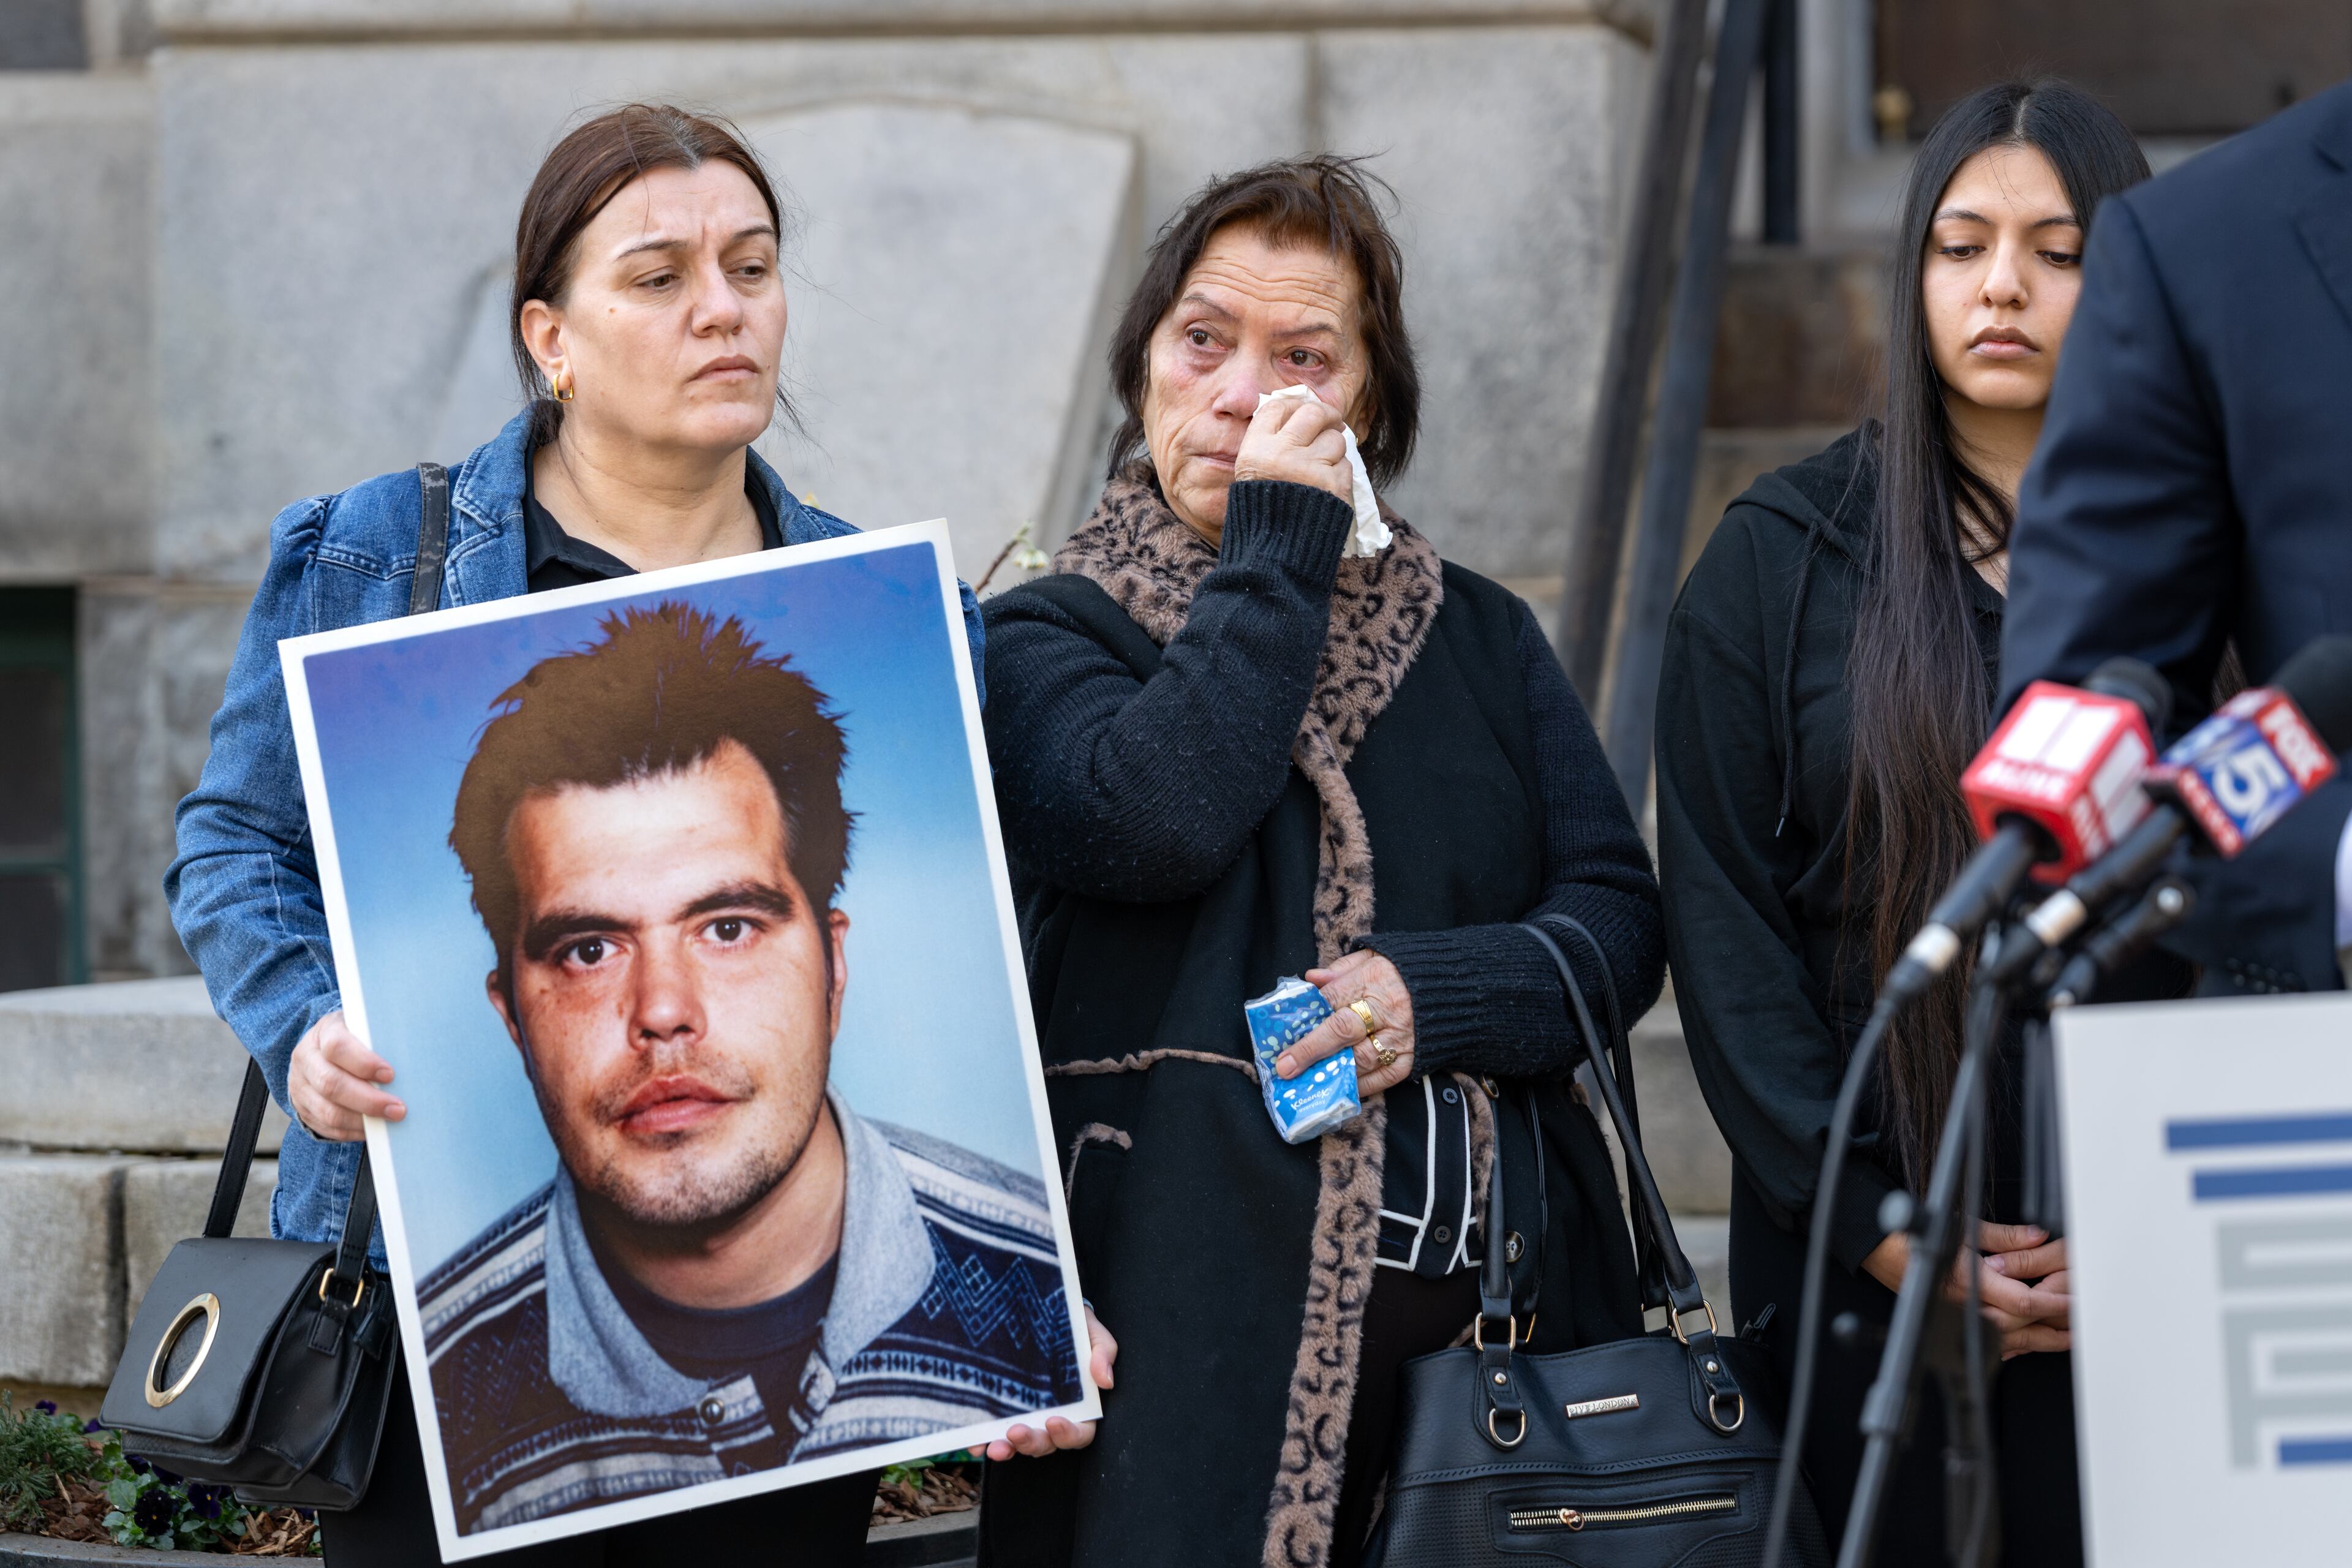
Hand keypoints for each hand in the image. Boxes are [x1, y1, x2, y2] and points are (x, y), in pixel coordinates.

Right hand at [287, 1009, 404, 1141]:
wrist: (321, 1051)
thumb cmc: (355, 1039)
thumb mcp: (364, 1029)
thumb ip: (380, 1039)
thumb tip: (414, 1058)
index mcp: (323, 1032)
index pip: (337, 1046)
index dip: (364, 1063)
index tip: (390, 1075)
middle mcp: (306, 1059)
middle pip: (331, 1084)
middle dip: (368, 1100)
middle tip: (398, 1108)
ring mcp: (299, 1087)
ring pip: (327, 1111)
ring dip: (362, 1120)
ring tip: (389, 1119)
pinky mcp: (303, 1109)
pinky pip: (327, 1127)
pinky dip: (352, 1131)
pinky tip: (373, 1128)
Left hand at [974, 1306, 1116, 1460]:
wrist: (1041, 1310)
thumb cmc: (1074, 1328)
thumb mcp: (1093, 1335)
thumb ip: (1103, 1353)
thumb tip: (1105, 1381)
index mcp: (1079, 1407)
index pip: (1079, 1433)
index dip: (1068, 1434)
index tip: (1053, 1422)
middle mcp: (1051, 1417)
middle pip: (1046, 1444)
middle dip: (1032, 1443)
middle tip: (1016, 1432)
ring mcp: (1024, 1416)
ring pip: (1018, 1444)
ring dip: (1008, 1449)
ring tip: (995, 1446)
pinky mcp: (1000, 1410)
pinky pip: (991, 1432)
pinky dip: (983, 1442)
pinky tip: (974, 1443)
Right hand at [1232, 390, 1351, 504]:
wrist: (1274, 554)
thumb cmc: (1262, 513)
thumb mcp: (1251, 473)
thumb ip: (1270, 443)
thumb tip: (1299, 414)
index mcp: (1255, 450)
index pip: (1277, 407)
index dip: (1294, 405)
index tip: (1302, 410)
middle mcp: (1281, 455)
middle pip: (1313, 413)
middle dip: (1326, 414)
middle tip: (1331, 420)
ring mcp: (1309, 469)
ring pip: (1336, 439)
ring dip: (1334, 449)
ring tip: (1322, 466)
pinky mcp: (1333, 486)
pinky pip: (1346, 465)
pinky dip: (1340, 474)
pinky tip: (1326, 489)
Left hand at [1280, 950, 1415, 1097]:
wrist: (1459, 987)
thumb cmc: (1407, 972)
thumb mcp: (1375, 958)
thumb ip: (1342, 969)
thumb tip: (1311, 979)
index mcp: (1374, 979)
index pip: (1332, 998)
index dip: (1306, 1016)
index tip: (1283, 1033)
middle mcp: (1387, 1009)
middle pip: (1342, 1030)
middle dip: (1310, 1050)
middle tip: (1285, 1067)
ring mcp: (1401, 1037)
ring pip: (1360, 1059)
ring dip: (1331, 1072)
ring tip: (1307, 1082)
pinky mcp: (1413, 1059)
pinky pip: (1382, 1078)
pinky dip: (1359, 1086)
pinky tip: (1339, 1088)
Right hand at [1859, 1224, 2070, 1358]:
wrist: (1880, 1252)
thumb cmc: (1913, 1239)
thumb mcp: (1962, 1228)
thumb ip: (2004, 1236)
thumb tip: (2038, 1236)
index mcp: (1970, 1282)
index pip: (2023, 1300)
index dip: (2054, 1304)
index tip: (2078, 1301)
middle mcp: (1967, 1307)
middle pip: (2022, 1325)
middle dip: (2056, 1324)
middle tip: (2085, 1318)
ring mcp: (1962, 1319)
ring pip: (2010, 1339)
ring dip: (2042, 1340)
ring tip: (2069, 1337)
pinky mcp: (1956, 1324)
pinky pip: (1990, 1344)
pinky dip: (2015, 1347)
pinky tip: (2030, 1345)